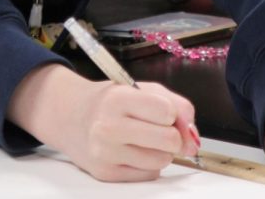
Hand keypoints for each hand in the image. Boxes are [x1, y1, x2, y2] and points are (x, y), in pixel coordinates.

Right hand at [7, 64, 199, 181]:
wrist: (71, 116)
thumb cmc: (111, 102)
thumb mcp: (141, 89)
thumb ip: (176, 105)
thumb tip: (192, 138)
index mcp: (118, 98)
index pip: (167, 111)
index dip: (171, 113)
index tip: (161, 111)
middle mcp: (108, 126)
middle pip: (168, 140)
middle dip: (172, 135)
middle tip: (158, 128)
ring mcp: (105, 153)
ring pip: (161, 161)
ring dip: (161, 152)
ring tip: (144, 139)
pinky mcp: (106, 174)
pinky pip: (149, 175)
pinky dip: (148, 165)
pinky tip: (133, 151)